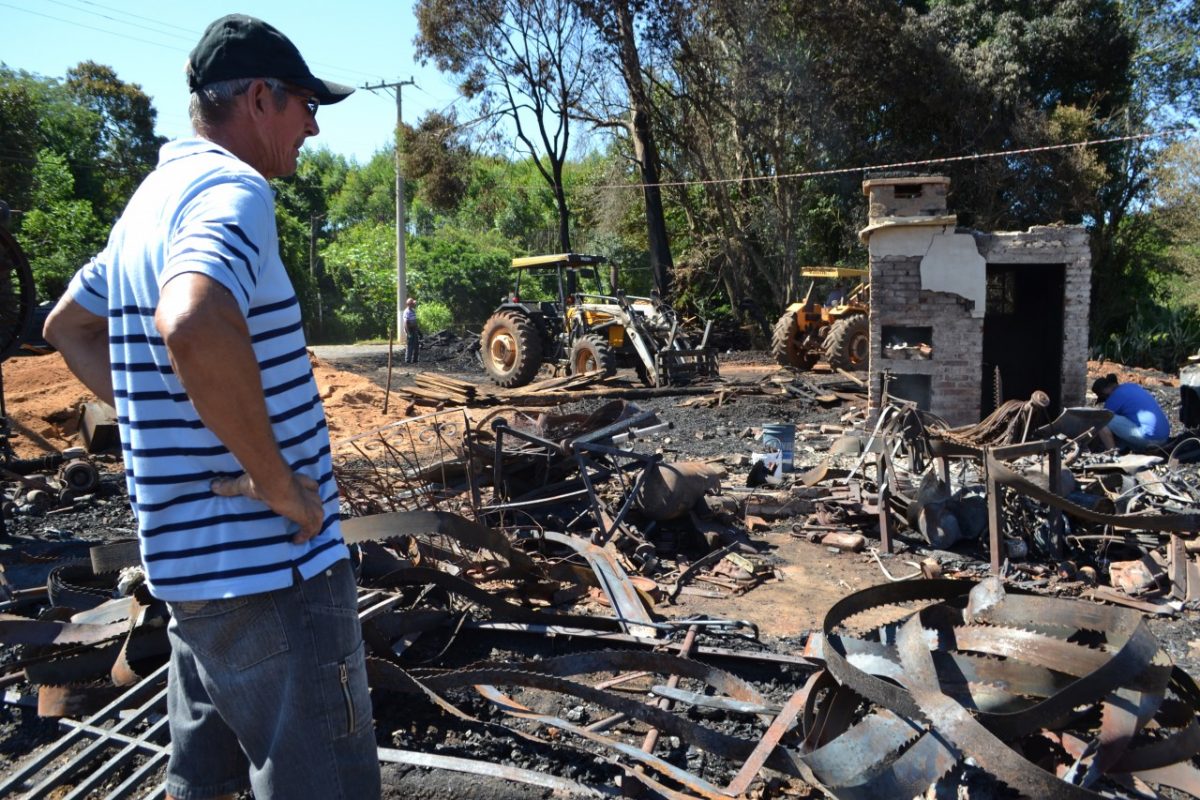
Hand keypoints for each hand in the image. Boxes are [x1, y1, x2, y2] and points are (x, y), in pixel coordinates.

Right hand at [211, 472, 325, 542]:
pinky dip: (307, 535)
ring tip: (303, 534)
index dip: (308, 493)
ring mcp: (310, 504)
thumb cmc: (261, 480)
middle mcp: (308, 492)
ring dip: (313, 524)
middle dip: (313, 509)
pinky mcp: (309, 516)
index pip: (310, 486)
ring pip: (319, 514)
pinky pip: (312, 529)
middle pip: (317, 501)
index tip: (301, 501)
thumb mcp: (244, 483)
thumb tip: (214, 486)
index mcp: (297, 481)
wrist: (273, 482)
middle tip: (304, 519)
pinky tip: (296, 541)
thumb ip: (231, 486)